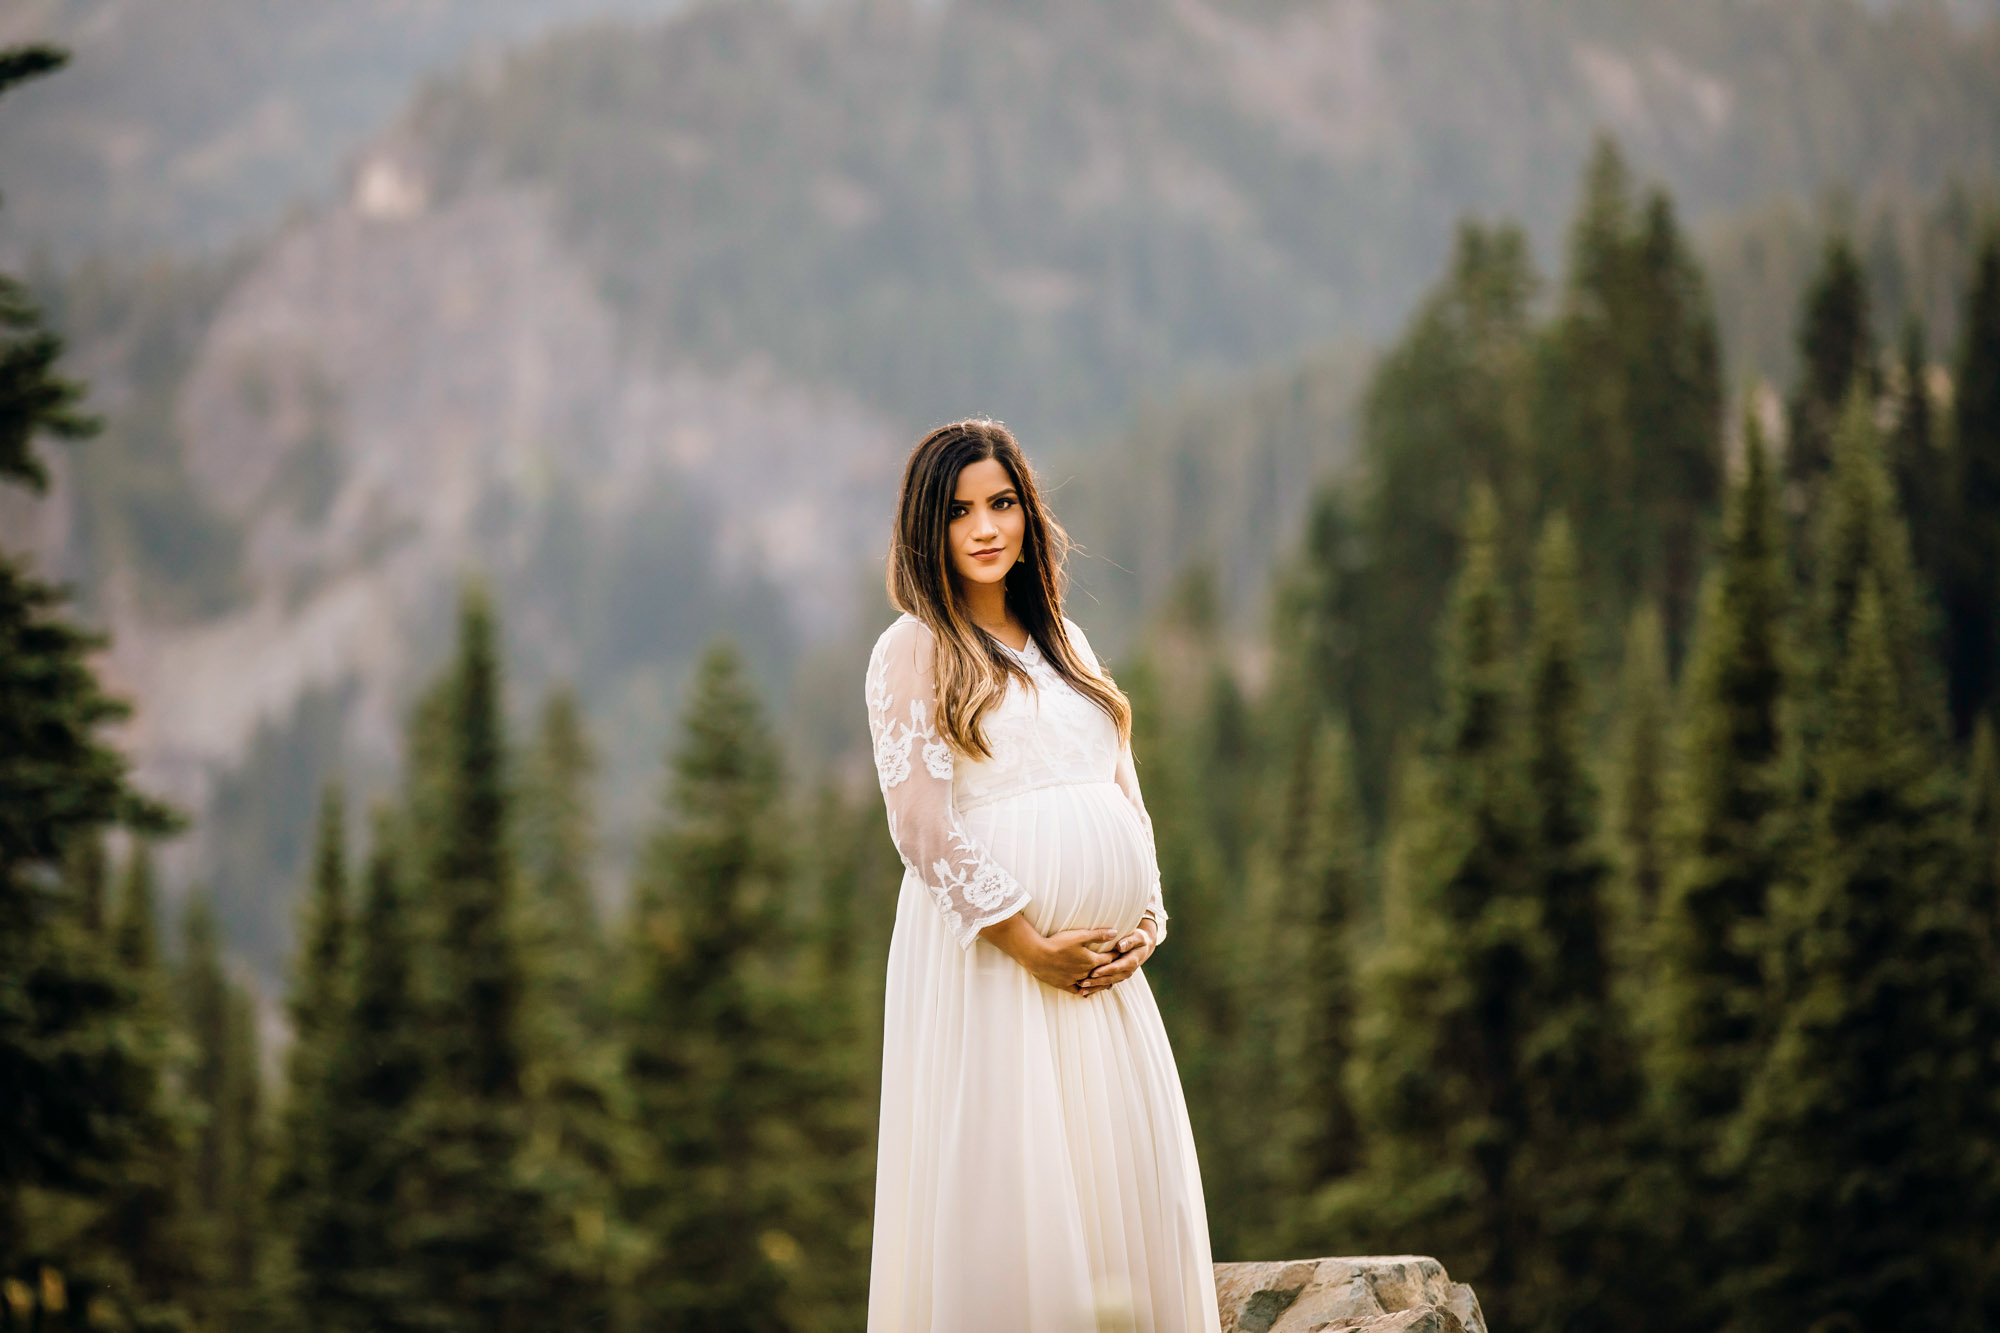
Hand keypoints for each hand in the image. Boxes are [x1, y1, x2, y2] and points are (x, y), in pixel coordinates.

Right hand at [980, 913, 1119, 991]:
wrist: (1037, 955)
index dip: (1116, 955)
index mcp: (1091, 961)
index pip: (1109, 959)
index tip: (1122, 953)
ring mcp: (1075, 980)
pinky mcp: (1064, 985)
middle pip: (1102, 973)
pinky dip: (1083, 991)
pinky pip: (1077, 990)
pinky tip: (1085, 992)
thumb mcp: (1080, 935)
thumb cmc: (1058, 943)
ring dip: (1100, 983)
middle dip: (1111, 971)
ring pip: (1092, 984)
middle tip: (1119, 970)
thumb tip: (1115, 932)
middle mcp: (1085, 973)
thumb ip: (1098, 935)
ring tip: (1107, 983)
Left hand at [1075, 922, 1155, 996]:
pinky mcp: (1116, 977)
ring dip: (1094, 987)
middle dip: (1096, 982)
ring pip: (1107, 983)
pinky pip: (1106, 984)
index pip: (1116, 967)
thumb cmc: (1138, 940)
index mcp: (1131, 961)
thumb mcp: (1138, 937)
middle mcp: (1126, 971)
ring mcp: (1121, 976)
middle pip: (1110, 978)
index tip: (1093, 972)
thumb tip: (1120, 946)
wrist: (1143, 948)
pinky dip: (1096, 989)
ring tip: (1081, 990)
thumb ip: (1129, 941)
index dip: (1105, 970)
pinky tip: (1085, 992)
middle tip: (1082, 983)